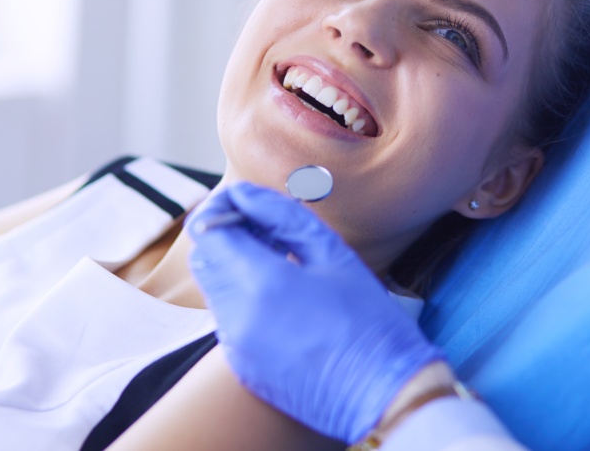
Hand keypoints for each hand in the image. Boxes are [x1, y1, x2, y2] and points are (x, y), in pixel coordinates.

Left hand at [186, 182, 443, 443]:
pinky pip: (228, 320)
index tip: (245, 203)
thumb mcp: (332, 254)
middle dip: (225, 236)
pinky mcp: (242, 367)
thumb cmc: (368, 320)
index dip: (220, 209)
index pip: (208, 231)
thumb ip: (281, 216)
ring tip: (280, 262)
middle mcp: (237, 316)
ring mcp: (235, 346)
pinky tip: (284, 300)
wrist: (385, 394)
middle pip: (204, 259)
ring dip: (234, 267)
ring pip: (215, 289)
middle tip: (266, 230)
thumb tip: (245, 194)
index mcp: (261, 282)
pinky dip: (244, 300)